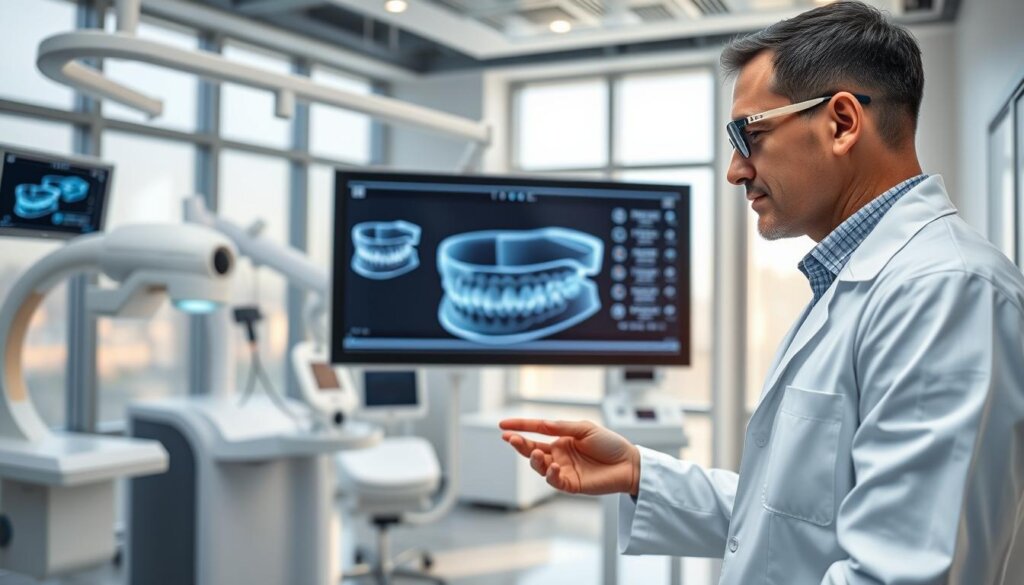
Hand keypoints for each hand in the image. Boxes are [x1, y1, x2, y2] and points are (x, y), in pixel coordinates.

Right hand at [499, 418, 639, 495]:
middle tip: (511, 439)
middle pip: (532, 449)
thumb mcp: (584, 429)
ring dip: (533, 459)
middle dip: (520, 444)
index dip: (519, 427)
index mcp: (561, 439)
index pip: (535, 432)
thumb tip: (540, 424)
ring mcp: (564, 470)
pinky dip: (550, 474)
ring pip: (539, 466)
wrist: (629, 464)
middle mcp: (559, 454)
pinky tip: (553, 466)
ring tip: (535, 452)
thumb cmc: (609, 444)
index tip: (502, 425)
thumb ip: (561, 427)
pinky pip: (554, 480)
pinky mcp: (571, 484)